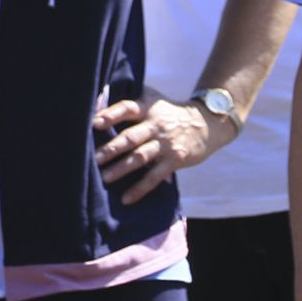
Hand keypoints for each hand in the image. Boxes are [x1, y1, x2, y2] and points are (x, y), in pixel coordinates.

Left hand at [93, 88, 236, 203]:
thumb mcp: (154, 102)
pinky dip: (140, 189)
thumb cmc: (170, 113)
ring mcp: (166, 144)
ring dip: (122, 168)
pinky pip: (155, 177)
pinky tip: (126, 198)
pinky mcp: (176, 160)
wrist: (207, 123)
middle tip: (94, 159)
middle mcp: (156, 125)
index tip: (94, 123)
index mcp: (148, 108)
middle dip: (111, 148)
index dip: (111, 115)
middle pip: (131, 137)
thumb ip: (132, 105)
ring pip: (140, 157)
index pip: (127, 108)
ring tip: (105, 178)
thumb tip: (98, 107)